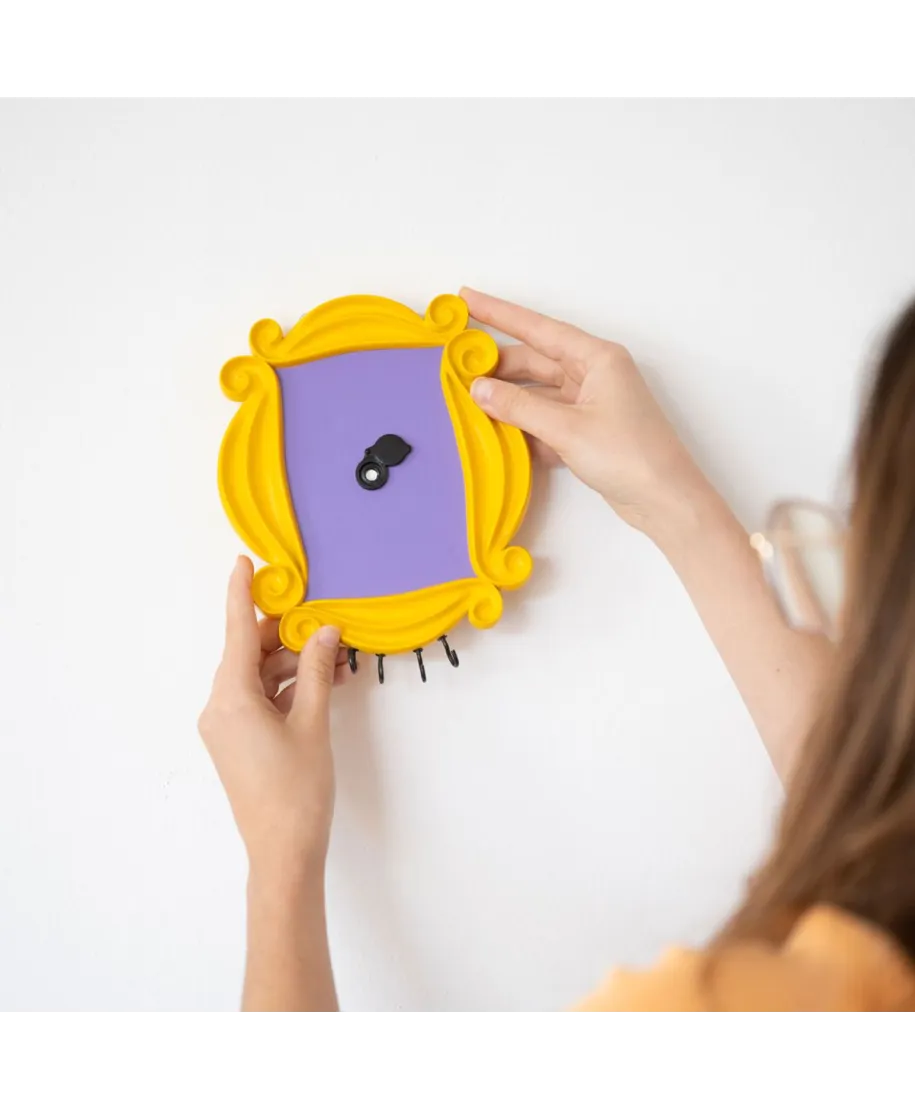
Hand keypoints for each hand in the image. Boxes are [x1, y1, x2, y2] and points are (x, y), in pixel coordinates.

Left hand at [198, 557, 349, 882]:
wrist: (283, 852)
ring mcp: (227, 726)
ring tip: (338, 662)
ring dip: (295, 665)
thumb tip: (325, 631)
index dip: (242, 593)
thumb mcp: (313, 722)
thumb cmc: (298, 789)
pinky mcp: (238, 741)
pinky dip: (289, 689)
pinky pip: (261, 699)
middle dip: (288, 637)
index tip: (245, 561)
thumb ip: (318, 671)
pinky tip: (325, 685)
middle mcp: (219, 706)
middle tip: (328, 624)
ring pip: (259, 677)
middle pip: (250, 653)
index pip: (236, 632)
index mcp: (230, 698)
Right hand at [461, 287, 707, 536]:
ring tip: (471, 401)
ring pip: (539, 392)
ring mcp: (592, 403)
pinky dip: (525, 426)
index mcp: (597, 358)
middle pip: (536, 361)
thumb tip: (479, 389)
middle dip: (498, 366)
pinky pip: (548, 419)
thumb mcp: (566, 428)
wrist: (665, 500)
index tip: (468, 299)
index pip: (539, 328)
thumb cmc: (630, 456)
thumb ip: (519, 407)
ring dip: (510, 399)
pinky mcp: (589, 431)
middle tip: (457, 366)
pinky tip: (500, 434)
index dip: (500, 313)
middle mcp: (595, 374)